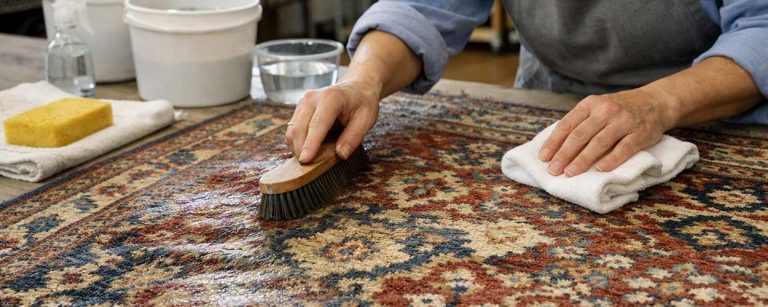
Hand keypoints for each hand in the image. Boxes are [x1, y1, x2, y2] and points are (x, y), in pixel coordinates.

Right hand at [285, 79, 380, 162]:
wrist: (356, 87)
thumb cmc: (362, 103)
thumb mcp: (366, 119)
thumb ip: (354, 137)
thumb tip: (340, 154)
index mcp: (331, 98)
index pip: (317, 124)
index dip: (310, 144)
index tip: (305, 160)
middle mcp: (312, 98)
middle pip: (299, 128)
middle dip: (301, 150)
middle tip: (310, 167)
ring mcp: (303, 102)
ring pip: (292, 130)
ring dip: (298, 147)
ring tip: (312, 157)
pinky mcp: (299, 108)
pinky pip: (292, 129)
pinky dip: (297, 142)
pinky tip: (310, 148)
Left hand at [538, 88, 677, 176]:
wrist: (656, 102)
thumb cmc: (620, 109)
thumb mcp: (598, 107)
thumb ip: (580, 122)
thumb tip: (556, 147)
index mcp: (591, 104)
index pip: (567, 124)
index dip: (554, 142)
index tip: (543, 158)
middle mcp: (606, 110)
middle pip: (580, 135)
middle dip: (564, 155)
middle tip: (553, 170)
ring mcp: (624, 121)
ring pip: (599, 143)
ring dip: (582, 160)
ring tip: (570, 173)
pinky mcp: (640, 133)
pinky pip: (624, 148)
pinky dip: (611, 160)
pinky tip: (599, 170)